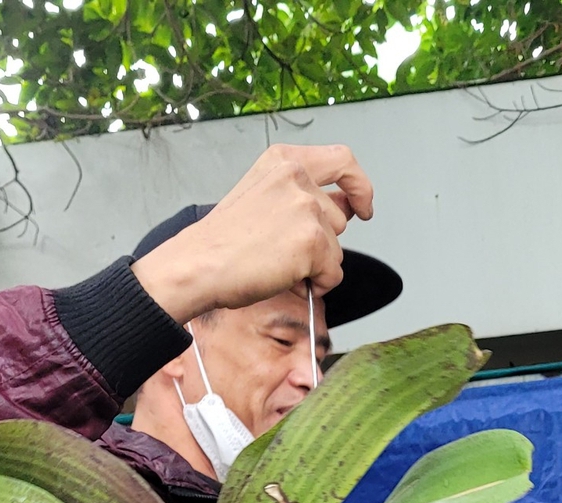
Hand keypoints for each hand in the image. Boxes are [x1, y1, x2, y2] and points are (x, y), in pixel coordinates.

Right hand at [134, 144, 373, 323]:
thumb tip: (345, 207)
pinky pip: (333, 273)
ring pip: (337, 248)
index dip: (359, 185)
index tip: (363, 205)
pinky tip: (287, 279)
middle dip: (323, 241)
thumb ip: (301, 195)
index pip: (343, 160)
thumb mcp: (261, 196)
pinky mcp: (312, 241)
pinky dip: (317, 284)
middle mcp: (297, 178)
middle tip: (286, 252)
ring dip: (317, 264)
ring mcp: (306, 208)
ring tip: (279, 264)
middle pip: (340, 217)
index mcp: (283, 161)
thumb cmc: (222, 241)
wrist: (198, 264)